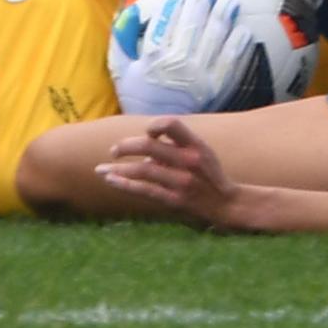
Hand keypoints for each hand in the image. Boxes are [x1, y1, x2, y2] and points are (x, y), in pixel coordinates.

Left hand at [96, 118, 243, 227]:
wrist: (226, 204)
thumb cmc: (209, 174)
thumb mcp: (201, 152)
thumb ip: (176, 145)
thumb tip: (145, 146)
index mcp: (196, 145)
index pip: (172, 123)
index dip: (154, 126)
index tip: (147, 134)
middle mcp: (189, 162)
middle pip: (149, 146)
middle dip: (126, 147)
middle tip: (114, 151)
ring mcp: (181, 182)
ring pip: (142, 170)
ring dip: (117, 169)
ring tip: (100, 170)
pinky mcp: (174, 200)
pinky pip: (144, 191)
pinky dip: (124, 185)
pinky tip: (110, 180)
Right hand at [112, 0, 253, 116]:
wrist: (154, 131)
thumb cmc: (137, 96)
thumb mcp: (122, 69)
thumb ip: (124, 40)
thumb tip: (131, 11)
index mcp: (156, 56)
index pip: (169, 21)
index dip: (180, 2)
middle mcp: (178, 63)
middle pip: (194, 25)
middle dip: (203, 3)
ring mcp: (198, 75)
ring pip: (213, 39)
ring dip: (223, 18)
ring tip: (231, 2)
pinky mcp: (214, 88)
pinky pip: (228, 63)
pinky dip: (237, 46)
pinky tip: (243, 32)